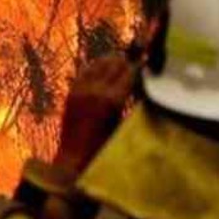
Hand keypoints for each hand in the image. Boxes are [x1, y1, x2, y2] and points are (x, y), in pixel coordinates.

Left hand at [52, 54, 136, 174]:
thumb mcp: (123, 123)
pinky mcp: (71, 91)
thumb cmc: (105, 146)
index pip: (129, 72)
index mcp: (112, 99)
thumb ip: (129, 100)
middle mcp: (96, 90)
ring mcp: (81, 89)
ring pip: (98, 64)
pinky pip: (85, 71)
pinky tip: (102, 69)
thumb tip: (140, 83)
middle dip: (126, 61)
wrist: (75, 157)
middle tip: (135, 62)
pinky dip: (95, 68)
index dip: (139, 66)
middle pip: (114, 63)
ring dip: (110, 61)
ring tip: (120, 62)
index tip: (146, 62)